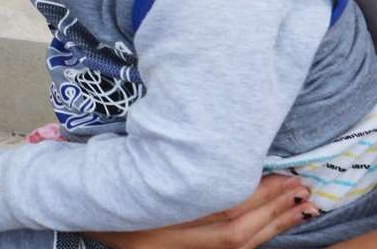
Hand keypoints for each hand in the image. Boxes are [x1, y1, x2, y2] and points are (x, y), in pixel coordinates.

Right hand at [86, 175, 311, 248]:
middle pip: (237, 233)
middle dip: (273, 211)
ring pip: (239, 246)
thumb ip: (159, 162)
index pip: (222, 212)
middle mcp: (173, 244)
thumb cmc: (97, 186)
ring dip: (274, 225)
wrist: (74, 218)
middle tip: (302, 188)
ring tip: (301, 206)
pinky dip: (259, 237)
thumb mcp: (122, 170)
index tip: (283, 174)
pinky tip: (276, 224)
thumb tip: (208, 138)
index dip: (257, 195)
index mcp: (159, 221)